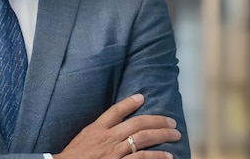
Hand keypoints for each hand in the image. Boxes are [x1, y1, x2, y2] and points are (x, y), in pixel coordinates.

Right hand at [54, 94, 180, 158]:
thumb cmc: (74, 156)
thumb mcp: (83, 137)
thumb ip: (98, 130)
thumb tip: (113, 123)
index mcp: (97, 129)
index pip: (115, 111)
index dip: (129, 103)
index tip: (141, 97)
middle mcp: (107, 138)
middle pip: (136, 124)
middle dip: (156, 121)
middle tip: (171, 121)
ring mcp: (114, 152)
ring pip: (142, 139)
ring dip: (161, 135)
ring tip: (175, 134)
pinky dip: (156, 157)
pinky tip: (168, 156)